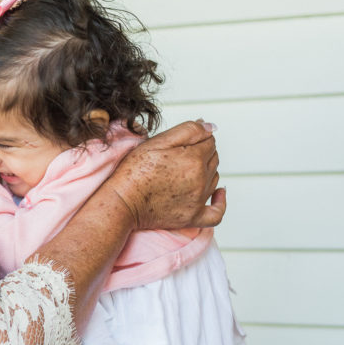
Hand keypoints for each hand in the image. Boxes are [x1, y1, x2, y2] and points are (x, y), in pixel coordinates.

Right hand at [106, 120, 225, 229]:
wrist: (123, 202)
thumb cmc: (134, 171)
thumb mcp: (157, 142)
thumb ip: (188, 130)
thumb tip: (210, 127)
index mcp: (194, 159)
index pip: (209, 141)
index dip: (195, 139)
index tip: (179, 143)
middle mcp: (201, 180)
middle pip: (214, 159)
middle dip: (201, 153)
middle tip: (177, 156)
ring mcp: (198, 200)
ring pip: (214, 179)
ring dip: (206, 171)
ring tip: (183, 172)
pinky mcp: (193, 217)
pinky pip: (217, 213)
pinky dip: (220, 202)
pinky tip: (218, 194)